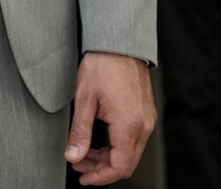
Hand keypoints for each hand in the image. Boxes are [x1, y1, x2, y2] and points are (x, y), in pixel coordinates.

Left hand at [65, 52, 154, 184]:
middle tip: (78, 164)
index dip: (100, 177)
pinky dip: (116, 146)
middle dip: (101, 169)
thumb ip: (80, 132)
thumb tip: (73, 156)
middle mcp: (143, 126)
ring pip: (130, 152)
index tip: (83, 177)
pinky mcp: (145, 114)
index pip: (119, 166)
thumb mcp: (84, 99)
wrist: (119, 44)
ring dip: (107, 158)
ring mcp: (147, 120)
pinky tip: (98, 141)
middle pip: (126, 163)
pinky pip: (133, 139)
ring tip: (84, 153)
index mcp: (129, 125)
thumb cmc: (102, 65)